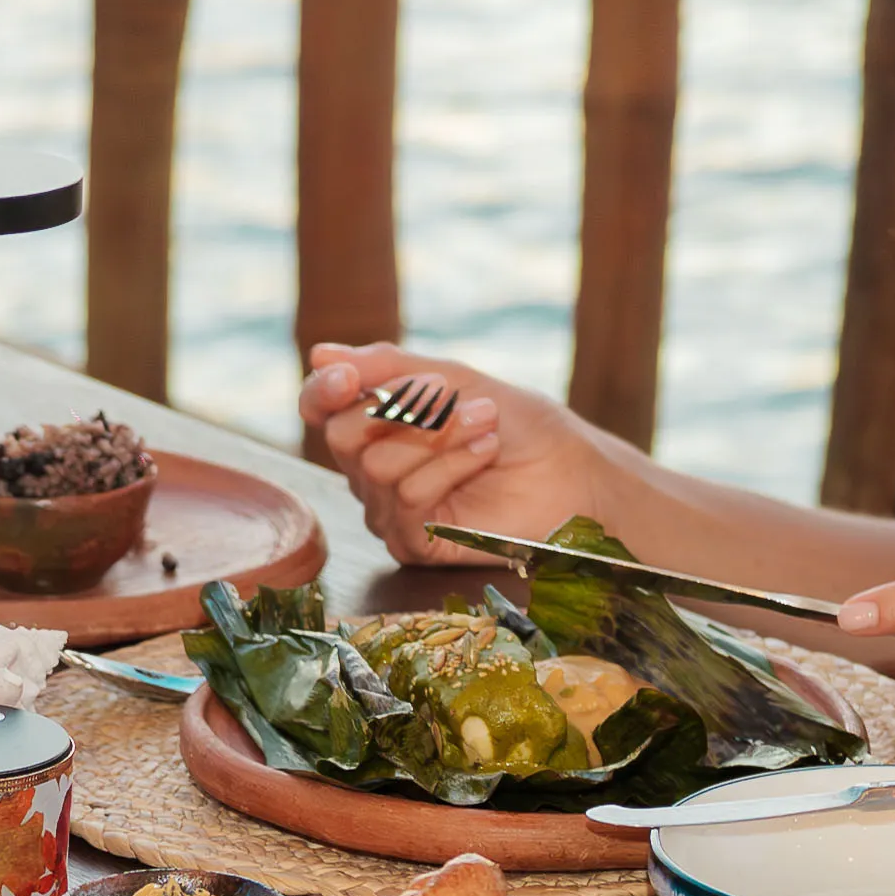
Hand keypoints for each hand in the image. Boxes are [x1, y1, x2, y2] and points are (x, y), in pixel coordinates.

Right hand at [299, 344, 623, 564]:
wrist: (575, 473)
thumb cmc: (521, 427)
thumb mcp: (455, 380)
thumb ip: (390, 368)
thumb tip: (319, 352)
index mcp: (375, 428)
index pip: (320, 410)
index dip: (323, 390)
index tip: (349, 376)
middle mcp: (371, 473)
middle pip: (341, 437)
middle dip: (400, 409)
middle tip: (451, 396)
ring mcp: (389, 511)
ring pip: (377, 466)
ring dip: (439, 434)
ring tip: (488, 423)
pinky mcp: (414, 543)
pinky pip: (407, 499)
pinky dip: (450, 465)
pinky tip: (486, 451)